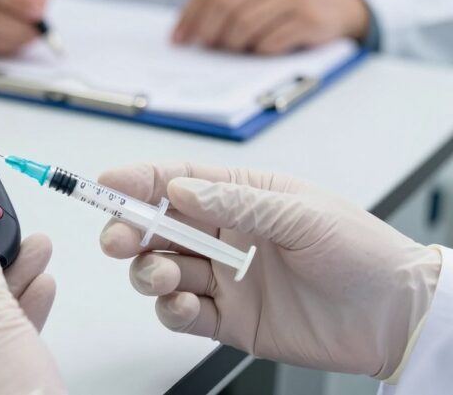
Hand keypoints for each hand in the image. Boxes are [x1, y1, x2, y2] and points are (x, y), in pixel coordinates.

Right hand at [98, 163, 441, 379]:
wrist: (396, 315)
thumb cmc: (361, 251)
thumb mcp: (301, 213)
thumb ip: (235, 203)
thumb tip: (179, 190)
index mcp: (240, 198)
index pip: (175, 182)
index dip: (136, 182)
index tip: (105, 185)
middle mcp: (224, 236)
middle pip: (156, 228)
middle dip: (129, 230)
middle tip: (119, 239)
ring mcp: (224, 279)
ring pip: (160, 270)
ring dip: (147, 271)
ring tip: (161, 276)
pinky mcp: (228, 320)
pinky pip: (181, 313)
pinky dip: (170, 309)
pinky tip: (182, 304)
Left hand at [172, 0, 369, 53]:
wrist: (342, 6)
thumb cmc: (289, 2)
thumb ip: (228, 0)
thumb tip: (186, 32)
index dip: (189, 16)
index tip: (179, 40)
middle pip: (224, 7)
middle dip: (209, 33)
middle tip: (208, 48)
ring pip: (243, 26)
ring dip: (234, 45)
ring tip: (237, 50)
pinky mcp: (309, 18)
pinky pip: (269, 42)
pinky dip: (259, 51)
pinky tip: (263, 50)